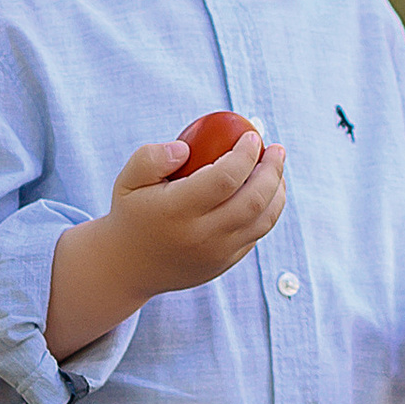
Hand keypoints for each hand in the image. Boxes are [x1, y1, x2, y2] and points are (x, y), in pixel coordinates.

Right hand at [46, 126, 286, 358]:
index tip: (252, 136)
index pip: (225, 178)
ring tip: (275, 169)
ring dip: (277, 191)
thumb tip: (185, 147)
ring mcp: (217, 254)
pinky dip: (268, 210)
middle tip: (276, 149)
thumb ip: (152, 157)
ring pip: (263, 220)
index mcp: (177, 211)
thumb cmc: (132, 213)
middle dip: (272, 170)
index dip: (245, 154)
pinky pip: (256, 234)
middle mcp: (201, 236)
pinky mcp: (225, 264)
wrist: (128, 267)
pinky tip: (265, 192)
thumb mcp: (127, 180)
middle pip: (253, 200)